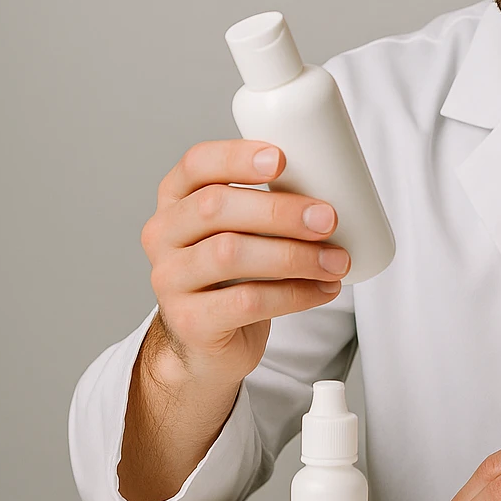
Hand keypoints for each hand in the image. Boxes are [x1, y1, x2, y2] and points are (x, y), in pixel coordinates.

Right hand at [138, 138, 351, 386]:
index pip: (196, 164)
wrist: (209, 343)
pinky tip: (324, 289)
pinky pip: (246, 301)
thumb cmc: (234, 274)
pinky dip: (295, 294)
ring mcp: (169, 279)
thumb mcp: (242, 230)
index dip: (236, 157)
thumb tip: (334, 189)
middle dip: (279, 210)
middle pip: (215, 207)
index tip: (281, 159)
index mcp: (177, 198)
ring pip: (229, 254)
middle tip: (328, 218)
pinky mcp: (189, 321)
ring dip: (294, 255)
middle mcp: (163, 234)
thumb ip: (269, 203)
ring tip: (337, 261)